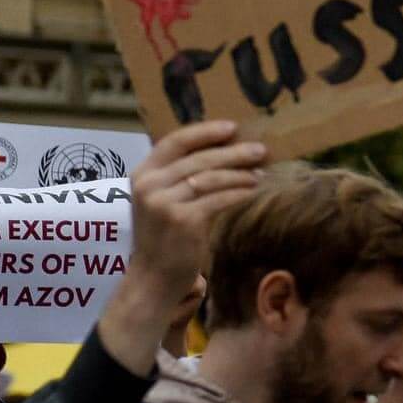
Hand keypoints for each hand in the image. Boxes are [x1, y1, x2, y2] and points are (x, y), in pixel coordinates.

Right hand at [127, 121, 264, 299]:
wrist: (153, 276)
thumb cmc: (164, 235)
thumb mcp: (161, 199)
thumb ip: (179, 175)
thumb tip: (224, 149)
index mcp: (141, 174)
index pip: (174, 142)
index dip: (204, 132)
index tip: (232, 127)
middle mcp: (149, 185)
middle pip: (198, 159)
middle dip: (233, 153)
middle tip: (260, 150)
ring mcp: (164, 203)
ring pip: (211, 178)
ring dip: (240, 174)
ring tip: (260, 173)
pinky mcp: (183, 221)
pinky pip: (219, 199)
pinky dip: (239, 192)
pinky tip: (253, 190)